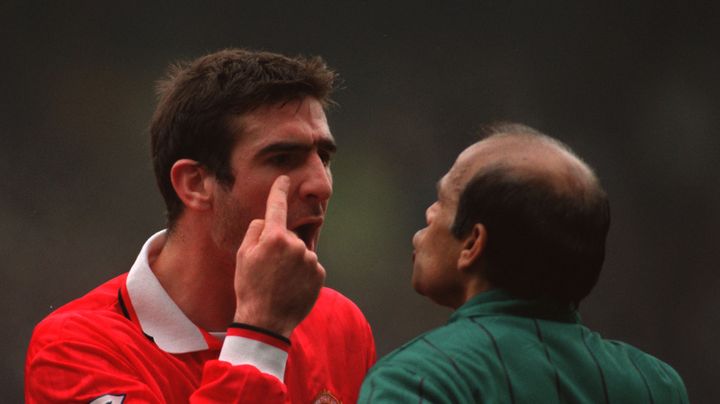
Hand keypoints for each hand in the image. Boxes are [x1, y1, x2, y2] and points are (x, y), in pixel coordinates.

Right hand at [233, 175, 325, 336]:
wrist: (266, 321)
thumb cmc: (250, 287)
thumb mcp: (242, 256)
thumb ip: (255, 231)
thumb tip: (267, 221)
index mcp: (274, 237)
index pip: (277, 206)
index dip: (279, 190)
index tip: (285, 179)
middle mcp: (296, 244)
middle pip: (288, 236)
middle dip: (280, 246)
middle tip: (267, 269)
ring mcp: (310, 259)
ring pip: (300, 252)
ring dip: (291, 261)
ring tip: (279, 281)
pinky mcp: (320, 274)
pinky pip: (309, 266)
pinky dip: (302, 273)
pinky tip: (291, 287)